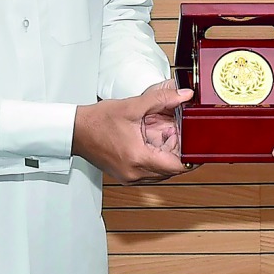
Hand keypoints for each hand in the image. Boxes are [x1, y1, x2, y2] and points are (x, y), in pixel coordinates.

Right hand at [72, 81, 192, 184]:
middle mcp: (135, 173)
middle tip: (180, 135)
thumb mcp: (133, 106)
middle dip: (179, 153)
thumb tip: (183, 96)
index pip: (176, 167)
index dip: (190, 159)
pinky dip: (156, 160)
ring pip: (161, 173)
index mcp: (138, 158)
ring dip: (168, 157)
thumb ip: (162, 99)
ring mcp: (129, 177)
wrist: (75, 131)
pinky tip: (153, 143)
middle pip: (170, 171)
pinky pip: (149, 173)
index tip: (198, 149)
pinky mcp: (125, 175)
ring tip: (166, 137)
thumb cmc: (97, 121)